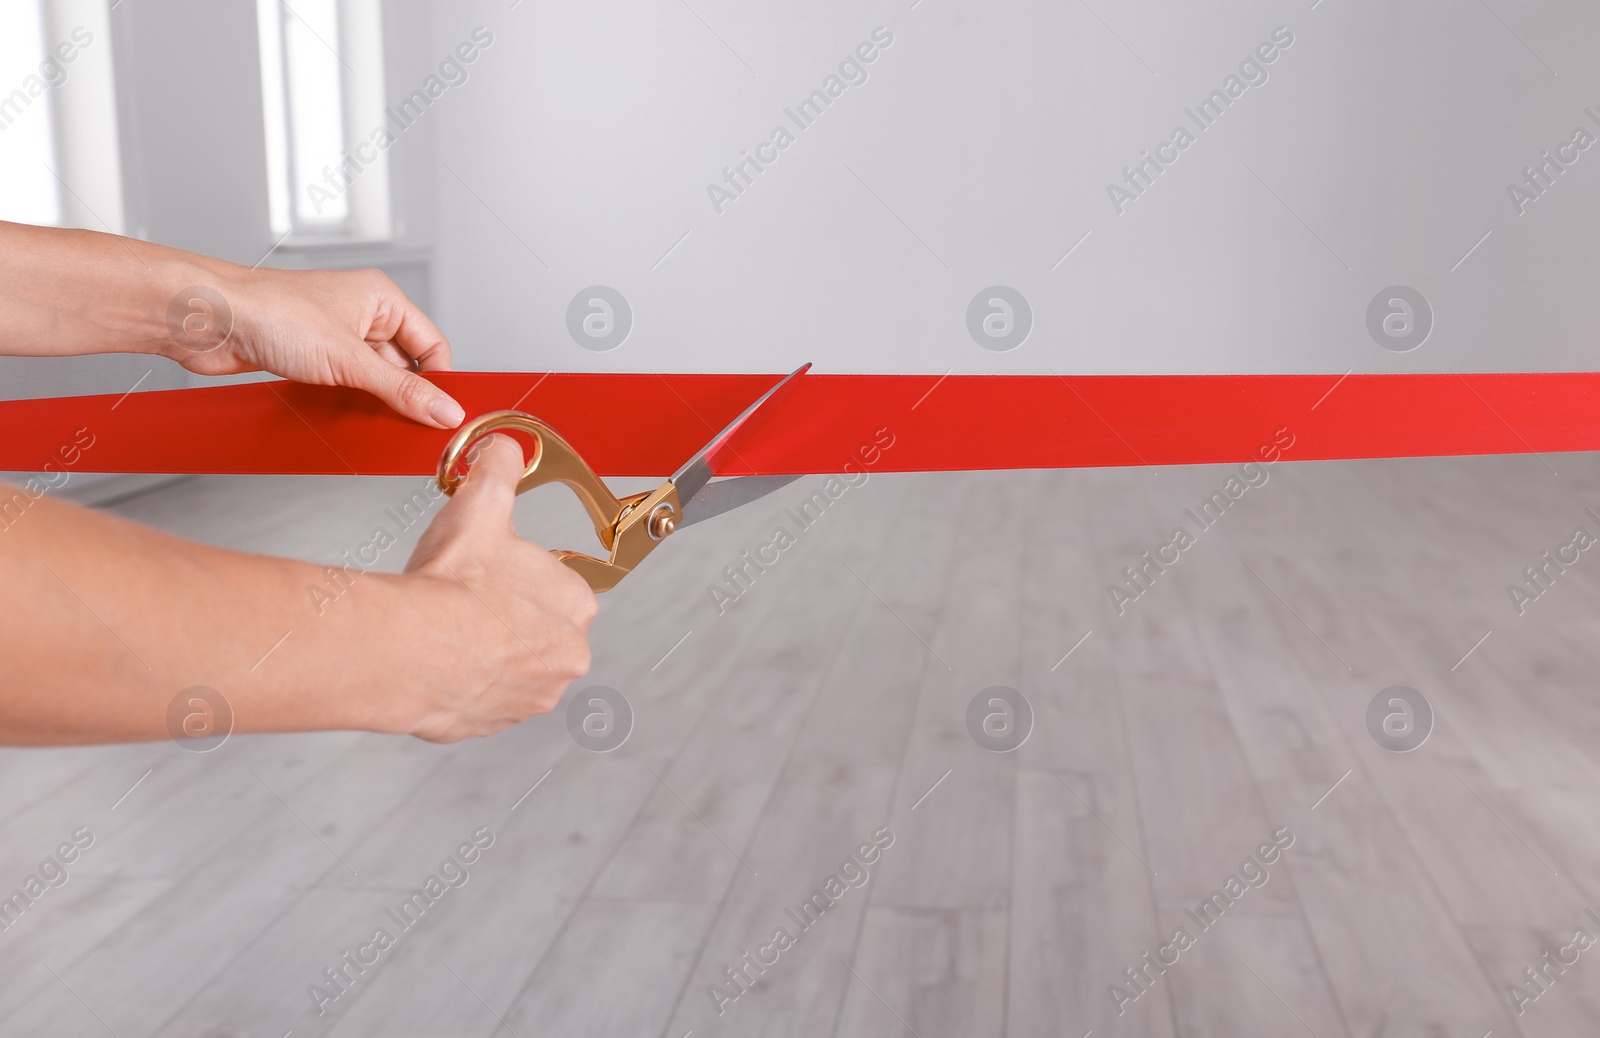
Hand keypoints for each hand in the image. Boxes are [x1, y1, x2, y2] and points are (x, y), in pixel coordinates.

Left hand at [169, 265, 466, 428]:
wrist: (207, 319)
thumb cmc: (270, 311)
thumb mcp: (350, 359)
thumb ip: (402, 390)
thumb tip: (444, 411)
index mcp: (381, 299)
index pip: (432, 345)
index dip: (439, 380)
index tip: (440, 414)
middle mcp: (361, 315)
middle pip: (403, 366)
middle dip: (404, 397)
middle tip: (409, 427)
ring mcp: (334, 338)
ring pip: (372, 380)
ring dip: (372, 404)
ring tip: (372, 424)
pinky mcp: (310, 359)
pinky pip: (343, 388)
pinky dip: (347, 406)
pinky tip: (345, 421)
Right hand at [396, 435, 597, 741]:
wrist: (405, 651)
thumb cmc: (449, 586)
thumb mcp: (480, 505)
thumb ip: (499, 469)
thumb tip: (503, 450)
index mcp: (576, 607)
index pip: (556, 585)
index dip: (516, 573)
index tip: (490, 570)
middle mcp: (565, 660)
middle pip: (535, 627)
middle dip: (503, 614)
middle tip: (465, 598)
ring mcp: (529, 698)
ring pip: (509, 665)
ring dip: (484, 650)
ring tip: (448, 626)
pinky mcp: (490, 724)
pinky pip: (479, 697)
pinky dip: (460, 681)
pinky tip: (438, 658)